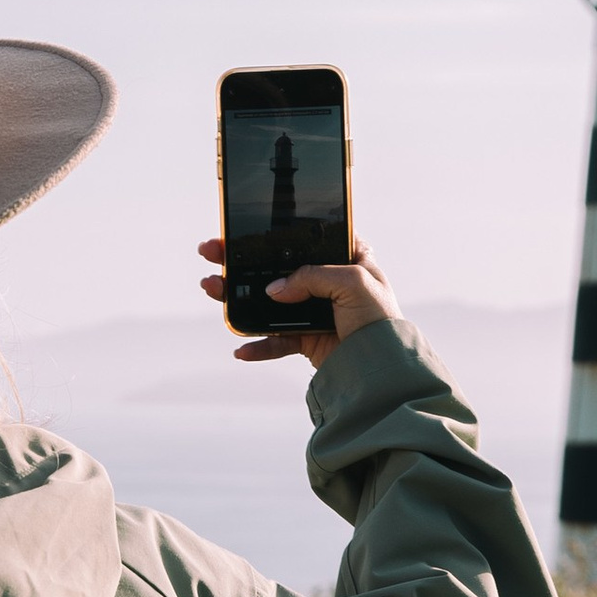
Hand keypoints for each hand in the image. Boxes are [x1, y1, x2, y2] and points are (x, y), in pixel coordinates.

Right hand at [197, 237, 398, 367]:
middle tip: (212, 252)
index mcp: (344, 258)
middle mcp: (326, 282)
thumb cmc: (380, 318)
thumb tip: (274, 290)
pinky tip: (242, 348)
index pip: (303, 239)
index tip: (241, 229)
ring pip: (266, 302)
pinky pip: (274, 340)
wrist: (384, 368)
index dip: (272, 233)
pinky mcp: (306, 339)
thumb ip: (312, 276)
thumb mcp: (354, 281)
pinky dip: (258, 345)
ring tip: (212, 288)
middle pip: (275, 268)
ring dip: (238, 297)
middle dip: (240, 261)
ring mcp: (312, 311)